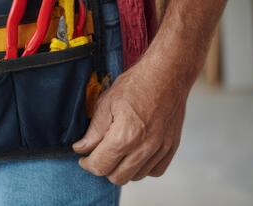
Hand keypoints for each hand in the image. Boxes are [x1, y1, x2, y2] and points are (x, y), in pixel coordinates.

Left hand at [73, 59, 188, 184]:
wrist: (167, 74)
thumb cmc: (136, 84)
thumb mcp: (106, 103)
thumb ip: (94, 131)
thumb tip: (81, 148)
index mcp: (125, 137)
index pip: (101, 166)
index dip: (87, 164)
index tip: (83, 157)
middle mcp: (145, 147)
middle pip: (117, 177)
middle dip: (103, 168)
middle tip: (98, 154)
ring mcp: (161, 149)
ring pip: (136, 176)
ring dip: (123, 169)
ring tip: (116, 152)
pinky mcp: (171, 147)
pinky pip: (155, 171)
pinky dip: (143, 167)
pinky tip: (135, 153)